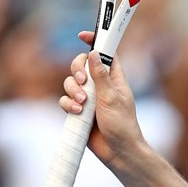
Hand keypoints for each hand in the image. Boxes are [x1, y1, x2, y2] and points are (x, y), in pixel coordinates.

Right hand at [59, 31, 143, 169]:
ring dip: (73, 91)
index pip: (105, 53)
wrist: (117, 151)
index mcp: (114, 77)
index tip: (82, 35)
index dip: (95, 42)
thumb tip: (93, 53)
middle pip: (81, 65)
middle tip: (82, 81)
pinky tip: (77, 112)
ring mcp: (89, 97)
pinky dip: (68, 104)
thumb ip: (100, 76)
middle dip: (77, 70)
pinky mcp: (79, 110)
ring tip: (83, 104)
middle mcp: (100, 84)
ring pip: (70, 83)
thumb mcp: (111, 97)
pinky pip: (65, 100)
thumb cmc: (122, 124)